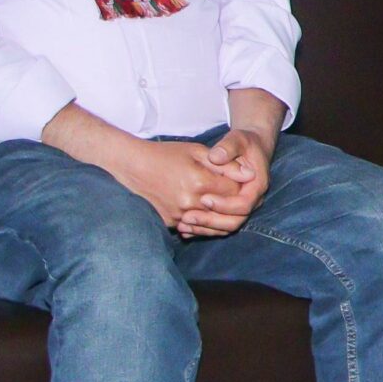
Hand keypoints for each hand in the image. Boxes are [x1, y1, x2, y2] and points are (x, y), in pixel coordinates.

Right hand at [109, 137, 250, 233]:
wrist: (132, 166)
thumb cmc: (166, 155)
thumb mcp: (198, 152)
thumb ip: (226, 164)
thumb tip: (250, 175)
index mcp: (199, 181)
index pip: (235, 192)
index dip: (241, 187)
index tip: (240, 182)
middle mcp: (190, 202)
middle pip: (226, 211)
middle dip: (234, 204)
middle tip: (234, 196)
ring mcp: (178, 215)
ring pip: (212, 224)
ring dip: (220, 217)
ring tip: (222, 206)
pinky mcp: (169, 223)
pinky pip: (194, 229)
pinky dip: (203, 224)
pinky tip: (205, 214)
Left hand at [182, 126, 276, 237]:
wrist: (250, 148)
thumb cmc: (243, 142)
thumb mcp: (238, 139)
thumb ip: (227, 147)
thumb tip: (215, 157)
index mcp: (257, 185)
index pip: (244, 204)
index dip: (224, 204)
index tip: (204, 198)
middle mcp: (252, 201)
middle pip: (235, 221)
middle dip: (211, 221)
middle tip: (188, 216)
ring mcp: (242, 208)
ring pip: (226, 227)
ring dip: (204, 228)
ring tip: (182, 223)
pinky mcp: (231, 211)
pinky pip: (218, 227)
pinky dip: (202, 229)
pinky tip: (184, 229)